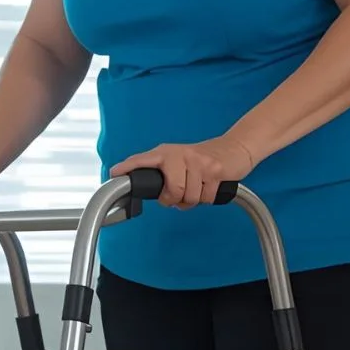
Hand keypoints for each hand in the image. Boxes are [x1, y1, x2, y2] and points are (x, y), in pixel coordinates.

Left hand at [109, 136, 256, 208]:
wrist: (235, 148)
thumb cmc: (203, 160)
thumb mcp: (179, 162)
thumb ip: (163, 176)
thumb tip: (145, 193)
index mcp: (166, 153)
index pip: (142, 160)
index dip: (127, 168)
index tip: (113, 173)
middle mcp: (179, 155)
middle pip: (171, 193)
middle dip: (176, 201)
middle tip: (181, 195)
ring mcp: (197, 161)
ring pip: (189, 198)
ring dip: (195, 200)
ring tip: (199, 187)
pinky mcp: (215, 169)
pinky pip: (206, 198)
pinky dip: (209, 198)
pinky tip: (210, 185)